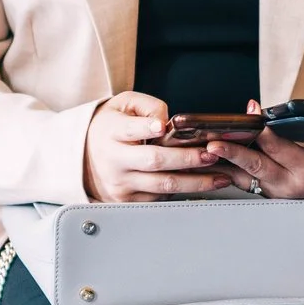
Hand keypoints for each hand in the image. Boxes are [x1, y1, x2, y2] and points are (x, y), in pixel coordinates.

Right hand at [82, 91, 236, 201]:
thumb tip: (169, 123)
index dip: (145, 128)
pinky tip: (202, 184)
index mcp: (111, 132)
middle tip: (210, 155)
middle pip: (154, 161)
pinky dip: (183, 191)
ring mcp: (120, 183)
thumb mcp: (123, 105)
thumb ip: (147, 106)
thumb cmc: (110, 128)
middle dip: (187, 159)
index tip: (162, 126)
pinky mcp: (127, 199)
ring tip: (219, 176)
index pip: (128, 129)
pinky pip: (159, 196)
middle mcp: (114, 160)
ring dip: (195, 182)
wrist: (84, 157)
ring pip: (162, 185)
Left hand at [201, 101, 303, 200]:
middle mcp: (290, 185)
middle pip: (255, 166)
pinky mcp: (270, 195)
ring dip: (223, 162)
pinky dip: (227, 169)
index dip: (264, 131)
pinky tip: (209, 157)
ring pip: (244, 176)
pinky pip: (244, 181)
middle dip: (232, 152)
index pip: (280, 149)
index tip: (251, 114)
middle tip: (212, 142)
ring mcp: (278, 193)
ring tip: (200, 149)